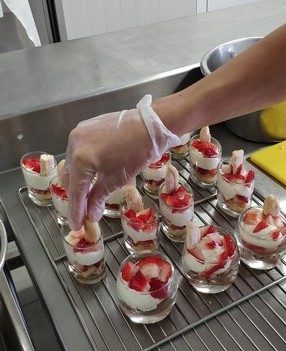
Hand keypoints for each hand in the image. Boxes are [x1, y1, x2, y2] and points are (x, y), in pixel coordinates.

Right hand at [63, 96, 179, 228]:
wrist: (151, 125)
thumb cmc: (136, 152)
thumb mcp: (116, 180)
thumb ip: (98, 198)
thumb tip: (91, 215)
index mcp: (80, 158)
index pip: (75, 191)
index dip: (76, 211)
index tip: (77, 225)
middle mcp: (74, 143)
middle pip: (70, 177)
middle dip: (76, 195)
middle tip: (84, 212)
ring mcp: (78, 133)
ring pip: (73, 163)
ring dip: (79, 179)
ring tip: (88, 195)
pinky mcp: (86, 127)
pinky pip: (79, 150)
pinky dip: (83, 164)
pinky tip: (92, 174)